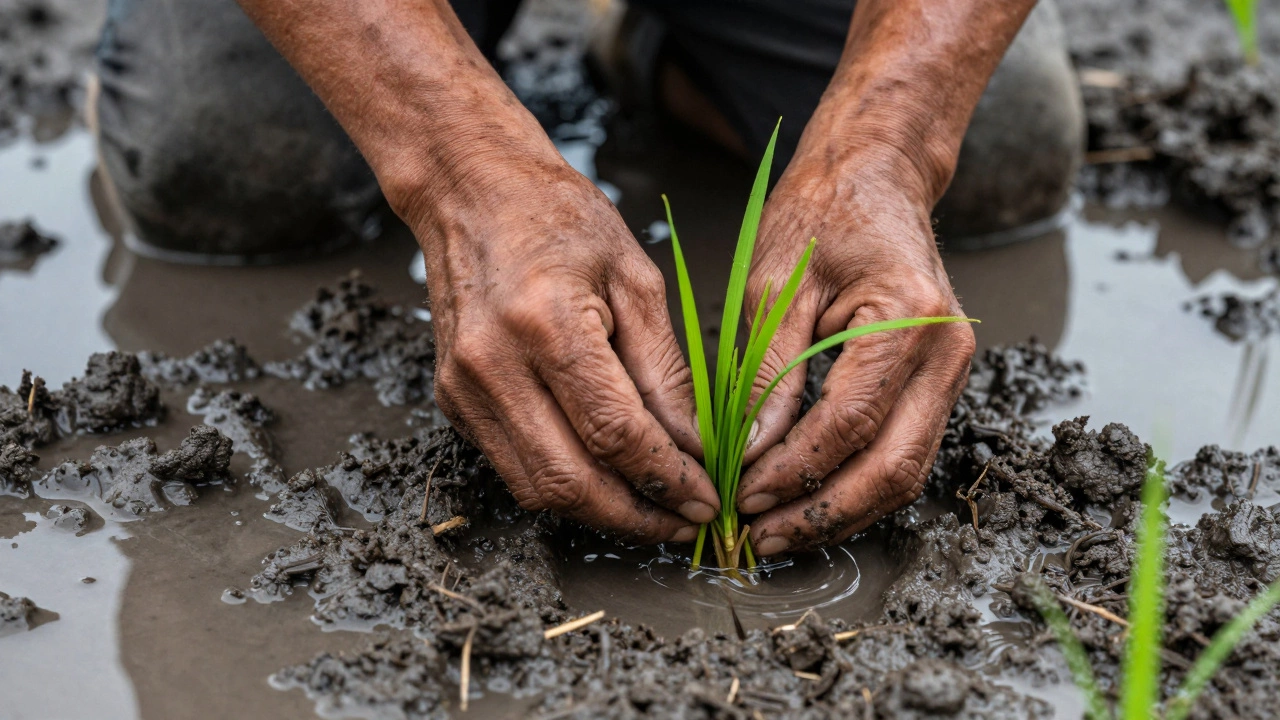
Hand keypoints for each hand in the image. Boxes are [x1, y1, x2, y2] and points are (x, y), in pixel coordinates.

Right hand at [402, 152, 719, 543]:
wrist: (472, 194)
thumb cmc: (560, 222)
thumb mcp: (636, 279)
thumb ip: (666, 370)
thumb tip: (694, 446)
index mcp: (547, 324)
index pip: (616, 434)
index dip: (668, 478)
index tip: (707, 496)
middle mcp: (494, 364)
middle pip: (571, 481)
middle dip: (637, 516)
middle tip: (685, 521)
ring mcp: (463, 388)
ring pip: (536, 489)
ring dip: (600, 512)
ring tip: (653, 509)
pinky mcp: (452, 401)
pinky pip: (513, 466)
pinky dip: (564, 483)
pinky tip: (605, 476)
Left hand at [736, 150, 975, 554]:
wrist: (874, 178)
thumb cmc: (822, 214)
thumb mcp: (774, 285)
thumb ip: (767, 373)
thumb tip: (750, 452)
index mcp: (908, 317)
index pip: (850, 423)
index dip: (793, 471)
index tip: (741, 496)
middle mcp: (946, 350)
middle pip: (892, 466)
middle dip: (821, 513)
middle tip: (759, 537)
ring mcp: (952, 370)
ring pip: (905, 472)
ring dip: (841, 512)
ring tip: (778, 532)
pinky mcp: (939, 382)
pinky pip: (904, 451)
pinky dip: (856, 485)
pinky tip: (808, 500)